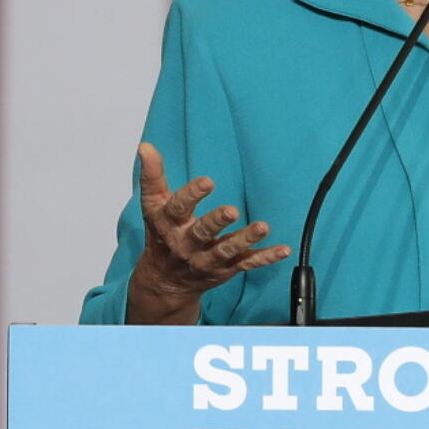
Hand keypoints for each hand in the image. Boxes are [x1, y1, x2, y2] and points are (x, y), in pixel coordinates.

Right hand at [127, 142, 290, 323]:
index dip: (191, 195)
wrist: (164, 281)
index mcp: (169, 224)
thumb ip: (152, 176)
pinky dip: (265, 258)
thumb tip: (146, 146)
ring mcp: (207, 259)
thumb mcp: (153, 205)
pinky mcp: (226, 269)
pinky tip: (282, 250)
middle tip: (231, 210)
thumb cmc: (161, 235)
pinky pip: (247, 263)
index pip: (177, 208)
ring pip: (226, 250)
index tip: (207, 182)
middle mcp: (186, 244)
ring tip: (262, 227)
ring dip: (245, 239)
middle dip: (216, 222)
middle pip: (201, 232)